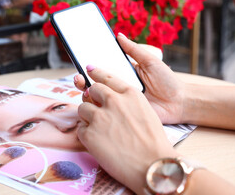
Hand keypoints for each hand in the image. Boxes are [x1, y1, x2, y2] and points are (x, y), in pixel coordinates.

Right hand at [74, 33, 185, 123]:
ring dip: (86, 92)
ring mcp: (120, 102)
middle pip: (96, 84)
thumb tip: (118, 35)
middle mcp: (119, 88)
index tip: (81, 62)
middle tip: (78, 77)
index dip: (90, 67)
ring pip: (97, 97)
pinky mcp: (124, 114)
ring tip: (82, 86)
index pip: (103, 70)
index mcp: (124, 74)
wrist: (180, 103)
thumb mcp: (151, 61)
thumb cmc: (167, 80)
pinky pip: (107, 111)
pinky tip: (91, 101)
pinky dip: (96, 107)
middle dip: (83, 80)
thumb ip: (134, 50)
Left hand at [77, 66, 178, 193]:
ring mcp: (100, 117)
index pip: (107, 77)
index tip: (89, 71)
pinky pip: (81, 129)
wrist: (153, 165)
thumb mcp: (146, 112)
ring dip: (88, 117)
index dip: (96, 74)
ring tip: (100, 130)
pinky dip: (87, 135)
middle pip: (92, 89)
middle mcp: (113, 101)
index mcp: (130, 94)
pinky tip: (99, 143)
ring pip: (82, 108)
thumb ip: (127, 102)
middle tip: (96, 107)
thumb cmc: (153, 141)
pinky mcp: (89, 134)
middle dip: (91, 96)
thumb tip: (108, 100)